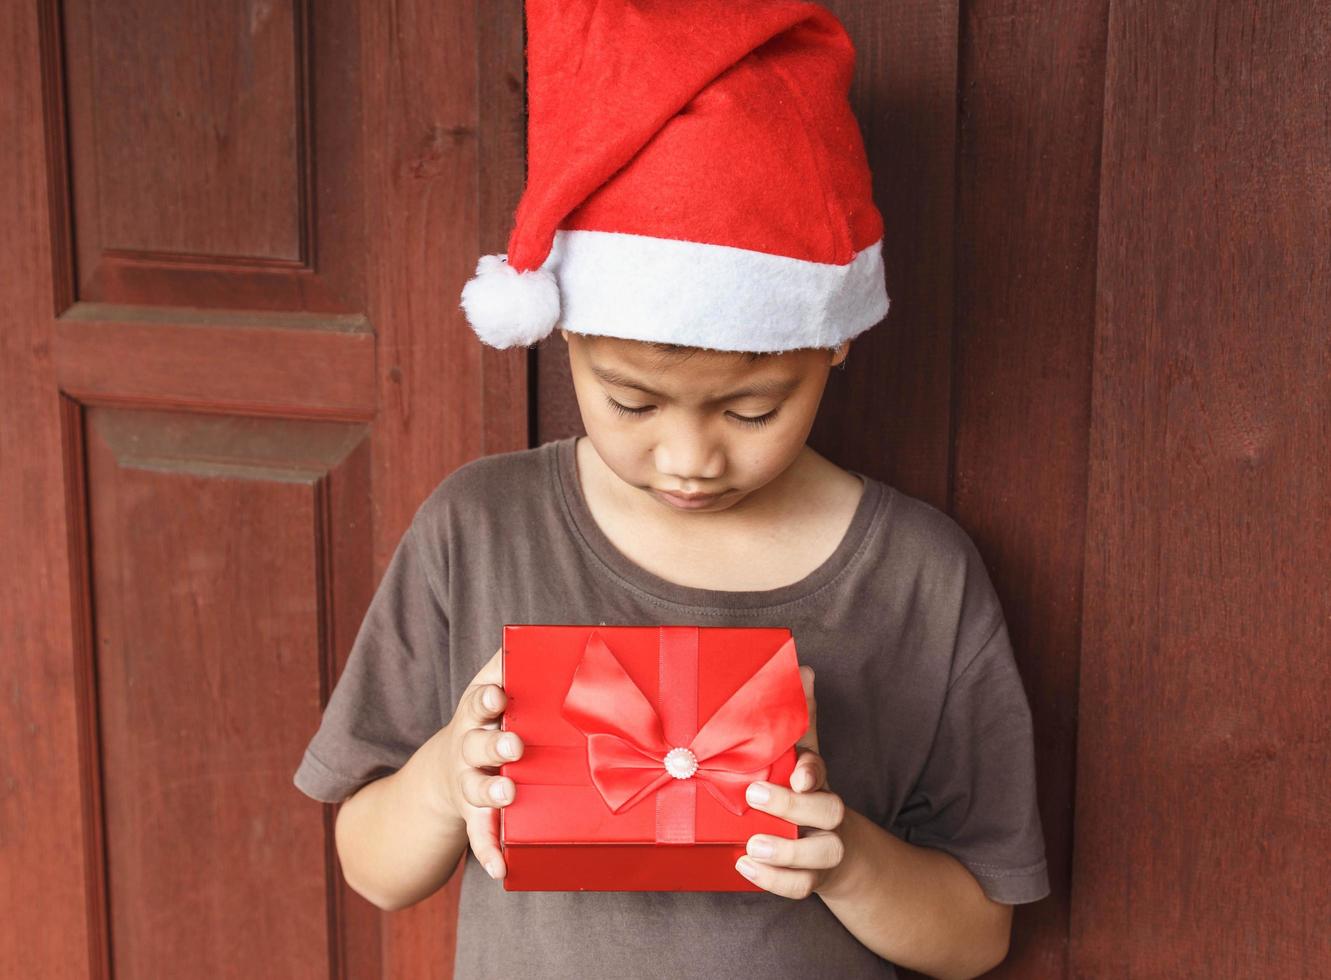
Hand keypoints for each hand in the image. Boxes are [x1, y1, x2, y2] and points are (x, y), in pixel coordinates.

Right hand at [430, 647, 523, 880]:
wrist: (448, 769)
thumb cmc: (486, 721)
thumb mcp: (488, 690)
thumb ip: (506, 665)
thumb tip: (533, 634)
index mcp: (477, 714)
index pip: (479, 702)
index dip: (487, 699)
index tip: (499, 697)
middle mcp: (469, 749)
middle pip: (476, 745)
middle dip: (493, 745)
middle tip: (514, 746)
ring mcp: (469, 784)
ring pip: (476, 790)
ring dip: (490, 794)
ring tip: (508, 797)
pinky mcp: (473, 816)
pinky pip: (480, 837)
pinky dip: (488, 853)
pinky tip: (501, 868)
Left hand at [735, 664, 849, 898]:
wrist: (833, 845)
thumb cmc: (802, 788)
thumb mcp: (798, 752)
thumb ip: (798, 717)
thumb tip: (803, 669)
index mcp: (817, 779)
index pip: (823, 769)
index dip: (813, 771)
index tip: (799, 774)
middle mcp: (826, 813)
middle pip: (829, 811)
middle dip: (794, 806)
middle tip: (755, 796)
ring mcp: (822, 848)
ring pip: (821, 854)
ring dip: (787, 852)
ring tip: (752, 845)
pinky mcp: (812, 877)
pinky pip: (801, 886)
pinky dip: (775, 881)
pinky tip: (745, 866)